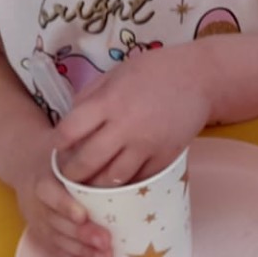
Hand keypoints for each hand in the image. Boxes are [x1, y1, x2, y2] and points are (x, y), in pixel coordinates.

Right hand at [13, 129, 112, 256]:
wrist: (25, 163)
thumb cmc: (57, 155)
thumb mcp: (65, 148)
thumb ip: (84, 156)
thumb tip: (117, 160)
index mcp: (41, 177)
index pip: (49, 193)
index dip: (64, 206)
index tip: (83, 216)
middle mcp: (35, 201)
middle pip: (56, 222)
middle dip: (81, 235)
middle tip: (106, 242)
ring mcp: (36, 219)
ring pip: (57, 239)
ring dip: (81, 252)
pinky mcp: (39, 232)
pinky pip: (56, 250)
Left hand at [50, 44, 211, 187]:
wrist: (200, 77)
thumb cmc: (154, 71)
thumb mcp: (116, 74)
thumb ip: (90, 97)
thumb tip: (70, 121)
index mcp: (109, 102)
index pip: (69, 131)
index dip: (58, 143)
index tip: (57, 147)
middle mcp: (125, 127)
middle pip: (87, 162)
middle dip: (71, 174)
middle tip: (67, 176)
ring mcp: (147, 145)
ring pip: (112, 179)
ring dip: (96, 185)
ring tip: (90, 183)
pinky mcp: (165, 158)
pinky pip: (138, 180)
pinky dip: (124, 184)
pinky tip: (118, 180)